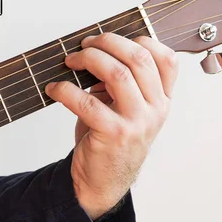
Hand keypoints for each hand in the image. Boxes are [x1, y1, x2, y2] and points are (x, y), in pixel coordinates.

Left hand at [45, 34, 178, 219]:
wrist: (102, 181)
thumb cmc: (110, 139)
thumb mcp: (124, 108)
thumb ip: (120, 81)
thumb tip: (95, 50)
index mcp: (162, 99)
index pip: (166, 59)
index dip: (139, 40)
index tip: (110, 40)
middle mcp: (156, 109)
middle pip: (138, 58)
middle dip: (107, 43)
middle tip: (84, 46)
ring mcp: (137, 122)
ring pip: (117, 74)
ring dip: (88, 60)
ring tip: (69, 61)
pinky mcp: (114, 133)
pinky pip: (87, 102)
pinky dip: (66, 90)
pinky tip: (55, 89)